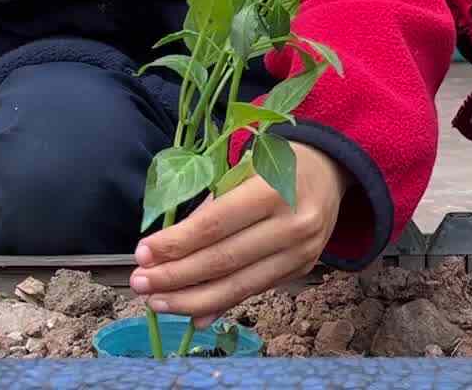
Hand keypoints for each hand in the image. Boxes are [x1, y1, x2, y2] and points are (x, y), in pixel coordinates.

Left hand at [132, 142, 349, 323]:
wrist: (330, 169)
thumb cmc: (277, 160)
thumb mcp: (243, 167)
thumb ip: (211, 206)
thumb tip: (170, 250)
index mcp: (275, 190)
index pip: (216, 225)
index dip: (176, 243)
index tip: (143, 253)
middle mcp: (293, 225)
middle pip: (224, 261)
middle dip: (176, 276)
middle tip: (140, 283)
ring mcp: (302, 252)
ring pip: (239, 286)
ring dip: (192, 300)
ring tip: (157, 302)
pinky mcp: (302, 269)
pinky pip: (254, 291)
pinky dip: (220, 304)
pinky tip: (192, 312)